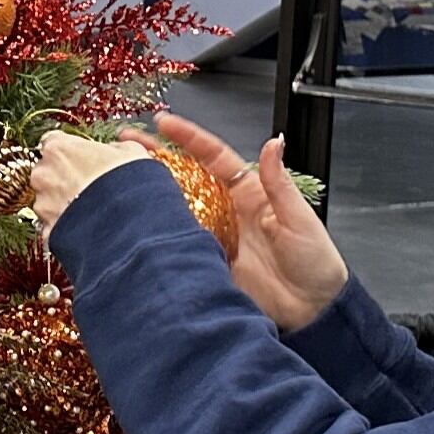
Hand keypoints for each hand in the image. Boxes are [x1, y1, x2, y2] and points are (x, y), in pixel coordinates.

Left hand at [26, 127, 156, 237]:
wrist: (131, 225)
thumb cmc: (129, 185)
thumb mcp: (131, 151)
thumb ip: (112, 147)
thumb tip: (113, 149)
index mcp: (58, 148)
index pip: (53, 143)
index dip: (70, 152)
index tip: (81, 158)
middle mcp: (43, 174)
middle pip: (47, 172)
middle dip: (63, 178)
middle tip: (89, 186)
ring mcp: (42, 204)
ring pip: (47, 201)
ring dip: (64, 204)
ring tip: (91, 210)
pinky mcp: (47, 230)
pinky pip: (54, 226)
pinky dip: (66, 227)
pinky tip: (87, 227)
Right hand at [139, 112, 348, 330]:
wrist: (313, 311)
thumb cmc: (315, 263)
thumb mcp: (299, 218)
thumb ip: (279, 182)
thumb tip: (274, 141)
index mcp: (249, 192)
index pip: (212, 156)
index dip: (188, 137)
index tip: (164, 122)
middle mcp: (225, 209)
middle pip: (184, 176)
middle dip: (154, 156)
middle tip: (124, 141)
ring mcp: (212, 235)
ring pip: (174, 206)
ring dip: (149, 191)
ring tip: (119, 176)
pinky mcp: (205, 261)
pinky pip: (177, 243)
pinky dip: (156, 232)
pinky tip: (135, 222)